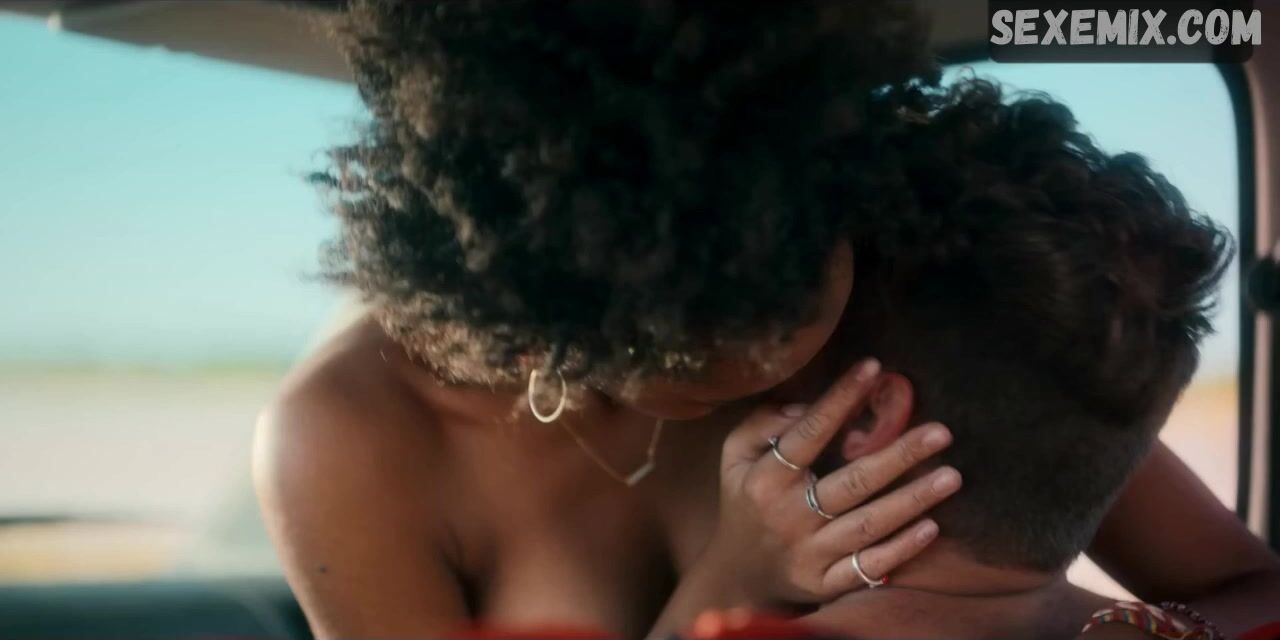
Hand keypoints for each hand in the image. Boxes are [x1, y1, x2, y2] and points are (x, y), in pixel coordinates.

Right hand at [703, 358, 961, 605]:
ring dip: (912, 500)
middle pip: (852, 482)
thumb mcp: (735, 456)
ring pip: (868, 525)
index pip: (807, 433)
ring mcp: (809, 554)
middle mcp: (788, 516)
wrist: (736, 575)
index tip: (874, 368)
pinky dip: (901, 549)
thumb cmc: (746, 500)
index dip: (839, 399)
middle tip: (941, 433)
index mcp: (765, 478)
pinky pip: (868, 568)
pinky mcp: (825, 584)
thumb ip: (762, 424)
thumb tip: (806, 406)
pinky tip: (932, 527)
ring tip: (951, 476)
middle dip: (899, 455)